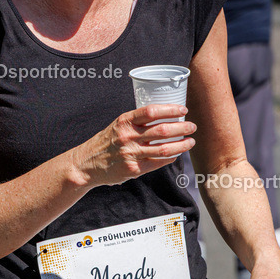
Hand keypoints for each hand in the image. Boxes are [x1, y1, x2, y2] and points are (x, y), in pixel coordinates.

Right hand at [80, 105, 195, 186]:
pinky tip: (176, 154)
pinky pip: (158, 162)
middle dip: (182, 127)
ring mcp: (131, 153)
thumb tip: (165, 117)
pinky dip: (171, 157)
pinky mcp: (134, 169)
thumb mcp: (118, 125)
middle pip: (163, 130)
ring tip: (190, 141)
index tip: (183, 109)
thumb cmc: (107, 141)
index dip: (170, 109)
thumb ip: (137, 122)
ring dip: (182, 145)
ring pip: (164, 149)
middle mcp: (128, 136)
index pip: (152, 111)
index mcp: (124, 121)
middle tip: (192, 126)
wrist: (88, 163)